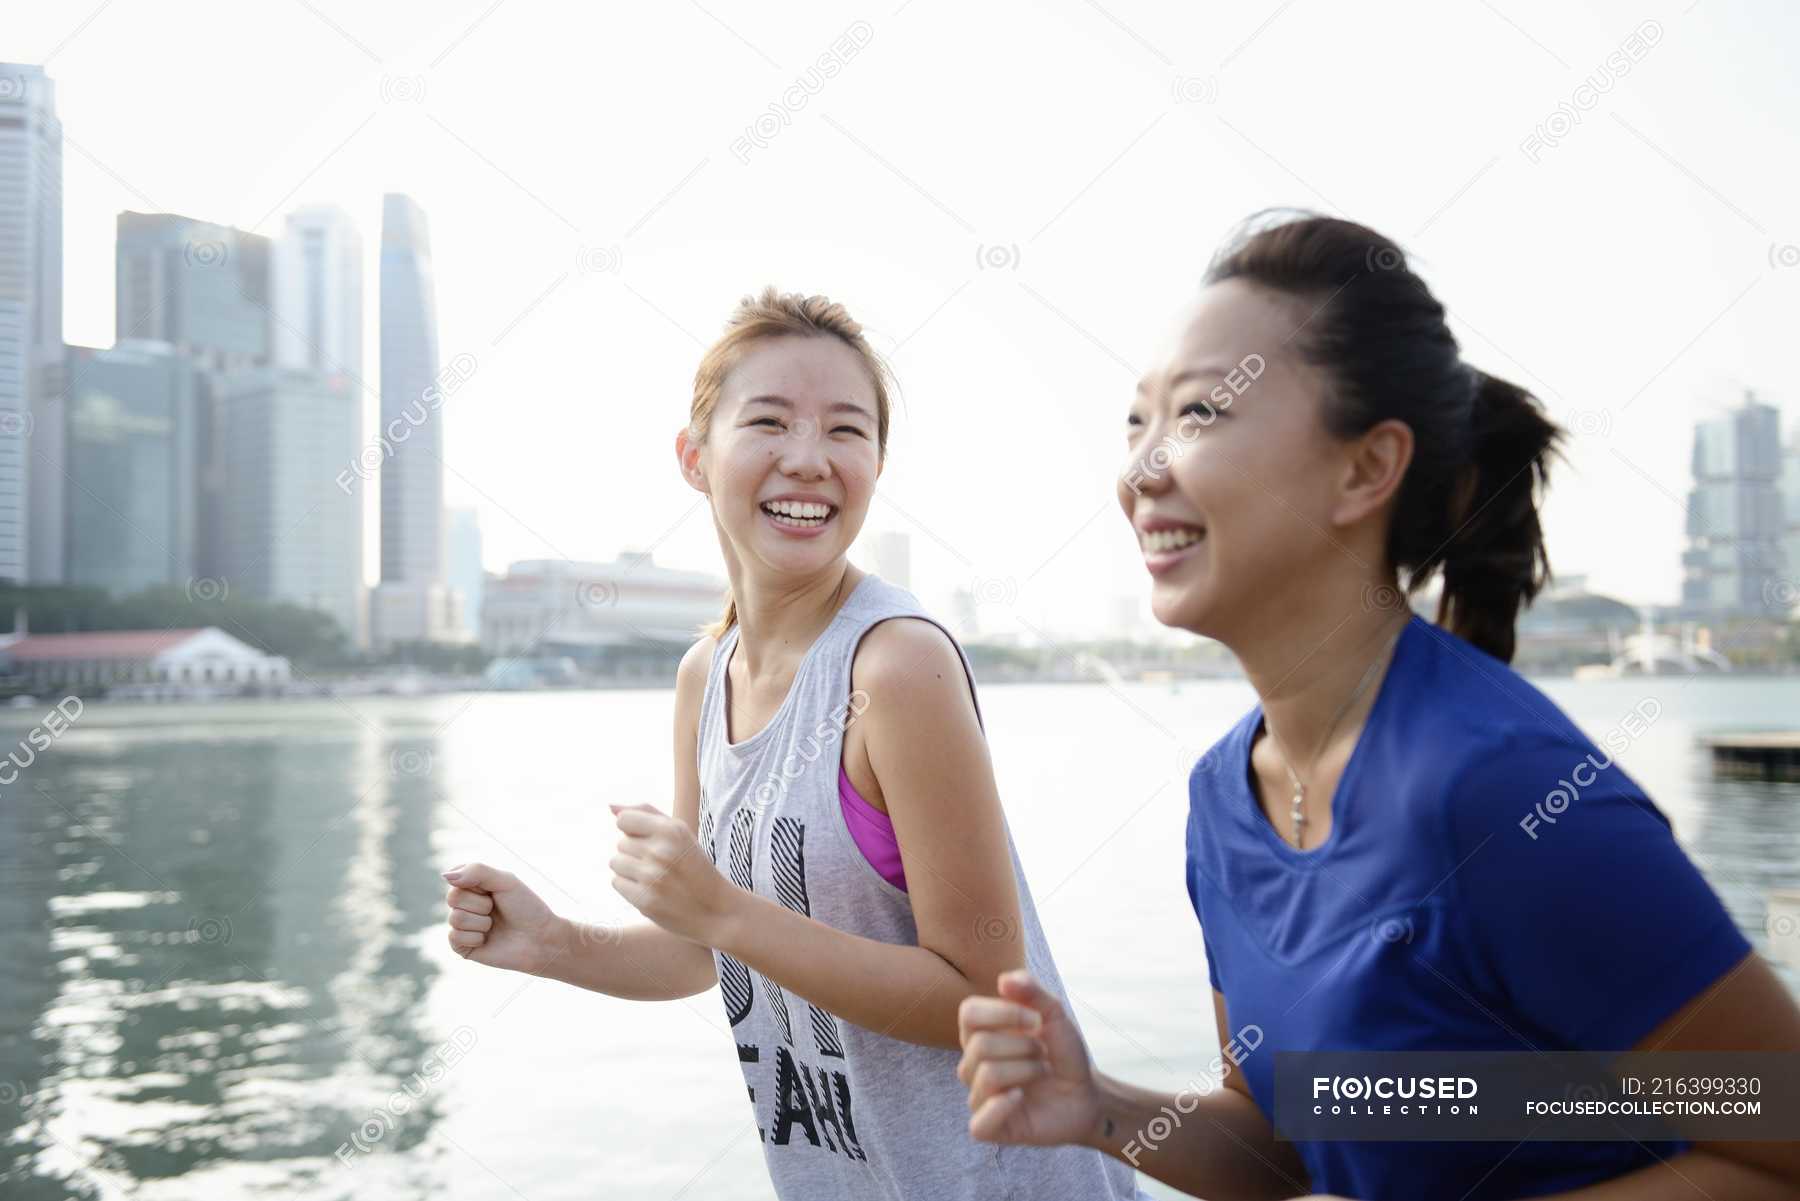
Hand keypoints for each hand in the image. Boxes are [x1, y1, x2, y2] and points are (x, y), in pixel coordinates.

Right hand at [440, 861, 570, 975]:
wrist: (540, 939)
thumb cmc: (526, 908)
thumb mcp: (506, 881)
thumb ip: (476, 871)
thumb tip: (444, 876)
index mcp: (474, 885)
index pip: (455, 878)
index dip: (476, 884)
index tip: (494, 889)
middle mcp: (465, 904)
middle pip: (452, 898)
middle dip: (480, 904)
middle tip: (495, 909)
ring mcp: (463, 925)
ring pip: (455, 918)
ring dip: (481, 922)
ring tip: (494, 925)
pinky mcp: (462, 946)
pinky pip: (454, 937)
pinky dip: (475, 938)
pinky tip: (487, 939)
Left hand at [609, 803, 737, 944]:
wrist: (716, 910)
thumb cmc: (694, 867)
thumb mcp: (680, 833)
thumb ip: (646, 814)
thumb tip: (610, 807)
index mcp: (671, 830)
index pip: (623, 819)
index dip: (633, 830)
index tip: (649, 841)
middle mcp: (661, 851)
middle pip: (621, 843)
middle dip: (635, 853)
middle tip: (660, 865)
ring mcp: (652, 877)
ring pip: (615, 862)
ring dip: (629, 870)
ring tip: (653, 877)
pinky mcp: (645, 900)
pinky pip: (617, 883)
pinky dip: (629, 887)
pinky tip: (650, 890)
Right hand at [958, 969, 1103, 1147]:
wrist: (1086, 1095)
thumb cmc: (1063, 1054)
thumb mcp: (1056, 1016)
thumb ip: (1032, 992)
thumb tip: (1003, 980)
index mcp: (980, 1033)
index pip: (969, 1012)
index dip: (1004, 1013)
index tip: (1036, 1020)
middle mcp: (973, 1063)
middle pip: (981, 1045)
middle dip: (1024, 1047)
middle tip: (1042, 1054)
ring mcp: (978, 1096)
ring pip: (987, 1075)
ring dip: (1027, 1071)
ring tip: (1040, 1073)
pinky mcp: (986, 1127)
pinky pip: (979, 1119)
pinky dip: (1003, 1106)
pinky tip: (1021, 1099)